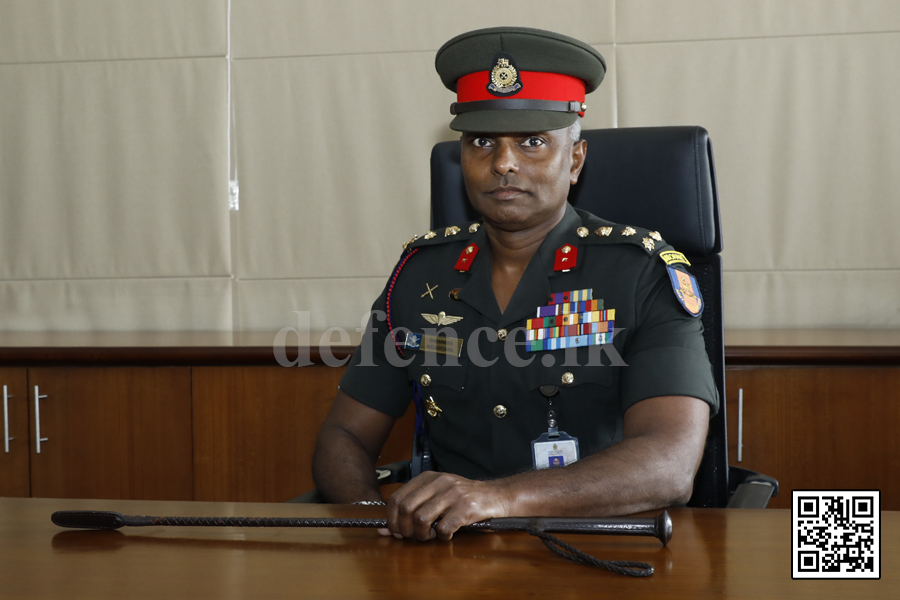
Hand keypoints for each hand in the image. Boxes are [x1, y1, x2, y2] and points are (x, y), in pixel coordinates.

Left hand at [385, 472, 511, 540]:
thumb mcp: (437, 494)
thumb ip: (414, 507)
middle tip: (413, 536)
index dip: (392, 519)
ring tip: (430, 536)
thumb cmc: (462, 498)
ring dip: (422, 534)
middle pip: (406, 508)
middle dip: (405, 529)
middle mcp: (438, 482)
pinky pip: (444, 527)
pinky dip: (442, 536)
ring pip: (421, 518)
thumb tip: (385, 529)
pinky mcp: (466, 506)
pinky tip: (447, 535)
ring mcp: (452, 493)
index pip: (397, 498)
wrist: (495, 495)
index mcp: (427, 478)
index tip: (396, 531)